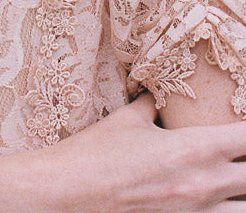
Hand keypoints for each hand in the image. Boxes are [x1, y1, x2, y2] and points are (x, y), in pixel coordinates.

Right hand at [40, 93, 245, 211]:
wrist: (71, 193)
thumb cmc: (97, 153)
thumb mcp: (127, 121)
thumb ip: (151, 107)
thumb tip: (156, 97)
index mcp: (194, 148)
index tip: (243, 128)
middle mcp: (205, 184)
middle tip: (237, 155)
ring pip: (244, 210)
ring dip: (240, 195)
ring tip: (229, 185)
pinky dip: (220, 210)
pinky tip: (209, 202)